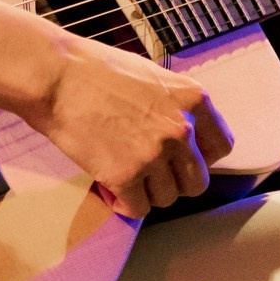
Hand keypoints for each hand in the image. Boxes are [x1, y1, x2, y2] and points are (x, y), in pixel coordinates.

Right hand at [26, 32, 231, 217]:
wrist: (57, 76)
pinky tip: (111, 189)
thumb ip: (176, 107)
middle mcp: (182, 129)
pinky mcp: (125, 176)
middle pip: (197, 181)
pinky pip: (138, 210)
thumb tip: (185, 134)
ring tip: (125, 175)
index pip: (222, 147)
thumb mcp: (154, 77)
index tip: (182, 159)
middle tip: (150, 172)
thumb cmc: (98, 70)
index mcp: (194, 100)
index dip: (201, 157)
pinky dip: (124, 204)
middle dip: (174, 181)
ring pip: (167, 198)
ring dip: (147, 192)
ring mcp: (154, 154)